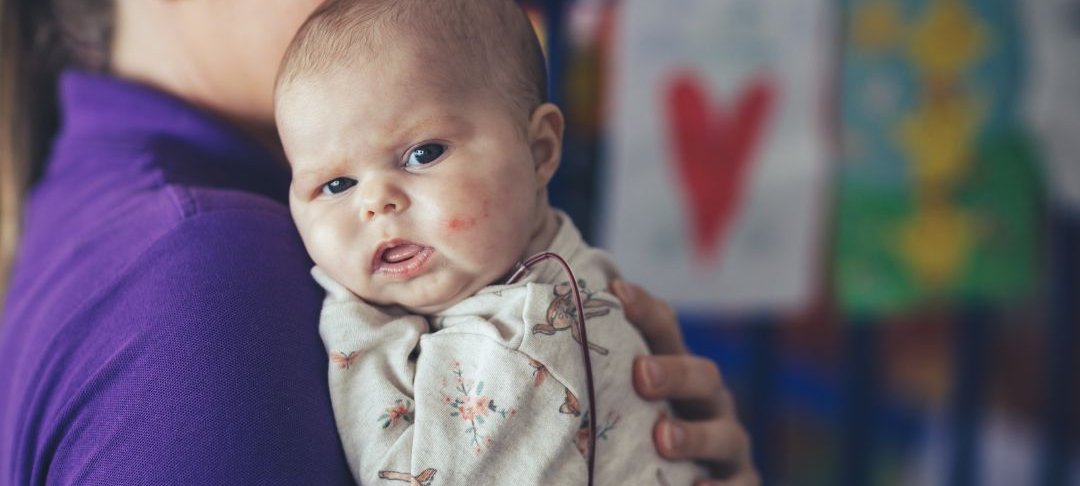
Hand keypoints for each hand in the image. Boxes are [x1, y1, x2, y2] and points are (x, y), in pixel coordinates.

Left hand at [611, 279, 759, 485]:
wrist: (688, 484)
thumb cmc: (638, 434)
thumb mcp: (623, 401)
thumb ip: (599, 377)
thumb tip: (538, 343)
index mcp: (680, 371)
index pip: (666, 331)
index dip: (646, 310)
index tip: (617, 292)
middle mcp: (709, 402)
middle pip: (703, 376)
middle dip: (675, 372)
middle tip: (641, 374)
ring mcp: (728, 443)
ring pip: (724, 432)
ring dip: (695, 434)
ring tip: (663, 438)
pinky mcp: (740, 482)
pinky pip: (738, 484)